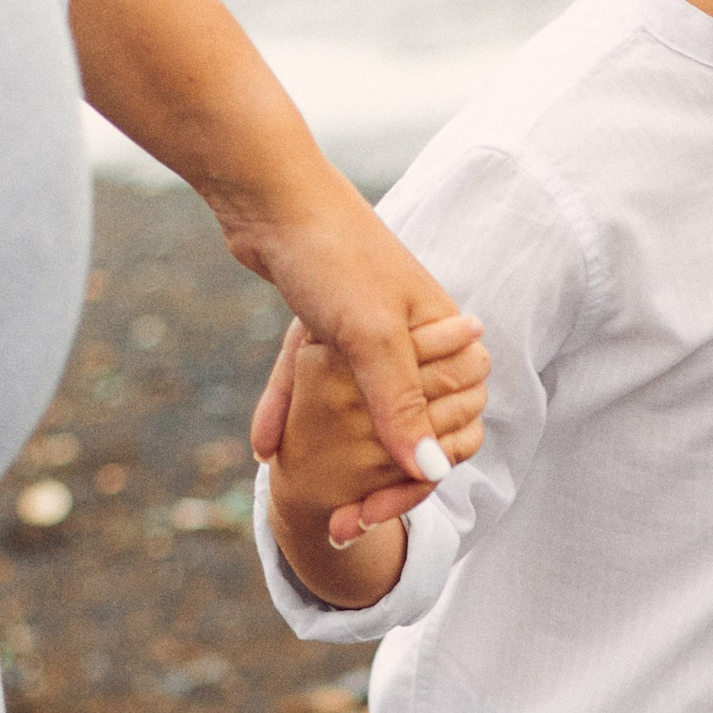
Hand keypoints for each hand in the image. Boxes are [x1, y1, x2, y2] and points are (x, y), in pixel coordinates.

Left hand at [243, 193, 488, 544]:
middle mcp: (417, 337)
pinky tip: (264, 443)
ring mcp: (371, 329)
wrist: (271, 193)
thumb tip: (433, 474)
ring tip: (291, 483)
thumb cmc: (332, 255)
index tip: (365, 516)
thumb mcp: (371, 339)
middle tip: (337, 519)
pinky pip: (315, 382)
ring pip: (355, 408)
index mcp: (445, 340)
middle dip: (369, 477)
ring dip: (325, 446)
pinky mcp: (328, 321)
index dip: (411, 483)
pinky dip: (290, 407)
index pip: (448, 433)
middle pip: (405, 429)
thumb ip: (402, 408)